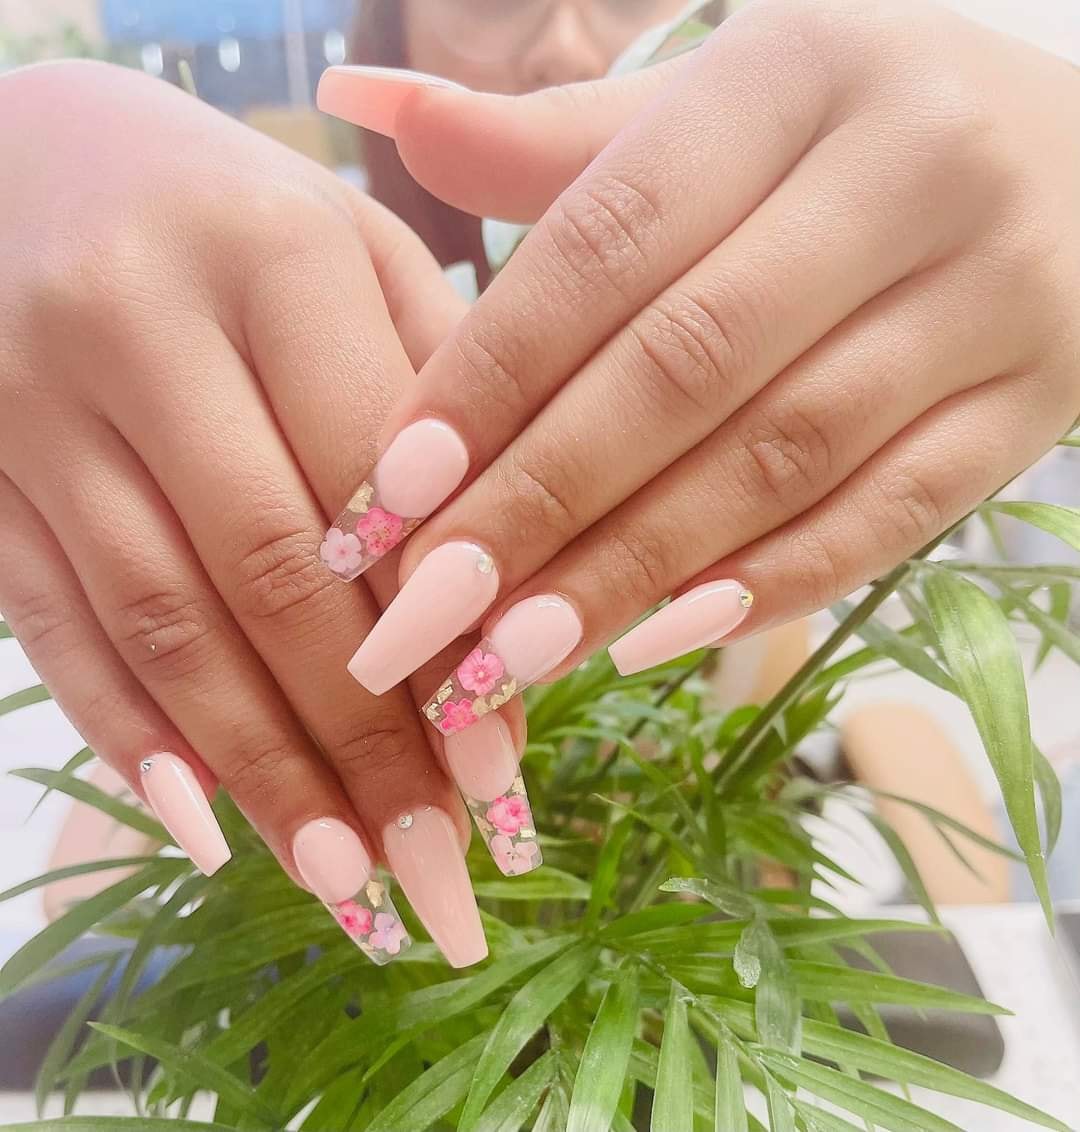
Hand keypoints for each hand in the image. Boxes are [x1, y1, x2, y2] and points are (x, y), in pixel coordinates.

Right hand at [0, 61, 525, 967]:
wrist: (32, 152)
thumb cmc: (241, 217)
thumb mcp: (358, 260)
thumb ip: (438, 410)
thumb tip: (498, 618)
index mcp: (276, 257)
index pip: (379, 491)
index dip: (440, 646)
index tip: (500, 779)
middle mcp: (143, 327)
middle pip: (271, 577)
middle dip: (362, 748)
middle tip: (436, 884)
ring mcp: (36, 401)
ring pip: (162, 621)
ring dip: (260, 772)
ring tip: (345, 887)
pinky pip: (48, 618)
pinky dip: (130, 730)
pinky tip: (205, 823)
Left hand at [317, 0, 1079, 731]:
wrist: (1075, 156)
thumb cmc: (838, 135)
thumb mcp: (708, 109)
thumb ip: (544, 140)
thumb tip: (363, 108)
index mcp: (796, 73)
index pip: (608, 242)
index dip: (492, 375)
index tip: (389, 493)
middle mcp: (910, 171)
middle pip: (689, 366)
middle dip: (546, 500)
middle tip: (433, 607)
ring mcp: (996, 295)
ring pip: (784, 456)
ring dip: (638, 567)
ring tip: (518, 652)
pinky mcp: (1034, 402)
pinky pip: (893, 515)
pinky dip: (770, 584)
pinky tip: (659, 639)